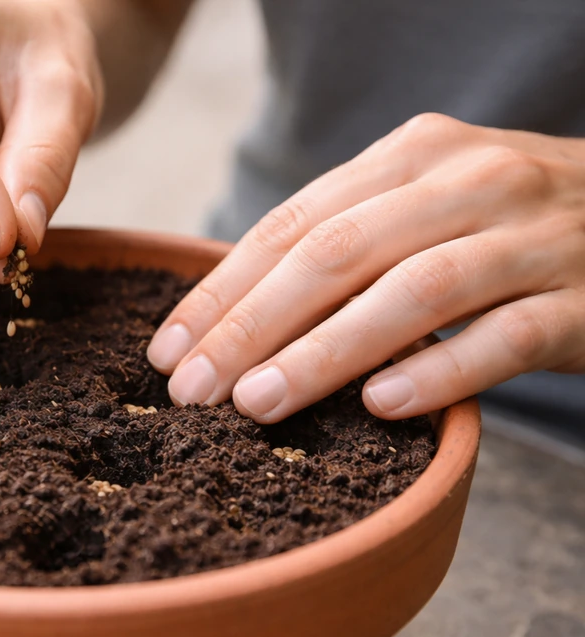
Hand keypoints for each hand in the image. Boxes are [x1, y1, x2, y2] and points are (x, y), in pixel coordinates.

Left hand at [149, 113, 584, 420]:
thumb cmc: (497, 224)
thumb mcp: (417, 205)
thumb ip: (340, 242)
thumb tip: (228, 318)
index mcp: (409, 157)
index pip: (292, 225)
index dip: (221, 291)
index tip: (167, 352)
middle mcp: (466, 183)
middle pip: (337, 254)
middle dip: (251, 326)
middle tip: (193, 391)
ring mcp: (528, 238)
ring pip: (414, 293)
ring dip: (326, 351)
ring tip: (259, 404)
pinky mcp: (580, 300)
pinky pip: (505, 337)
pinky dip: (441, 371)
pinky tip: (381, 407)